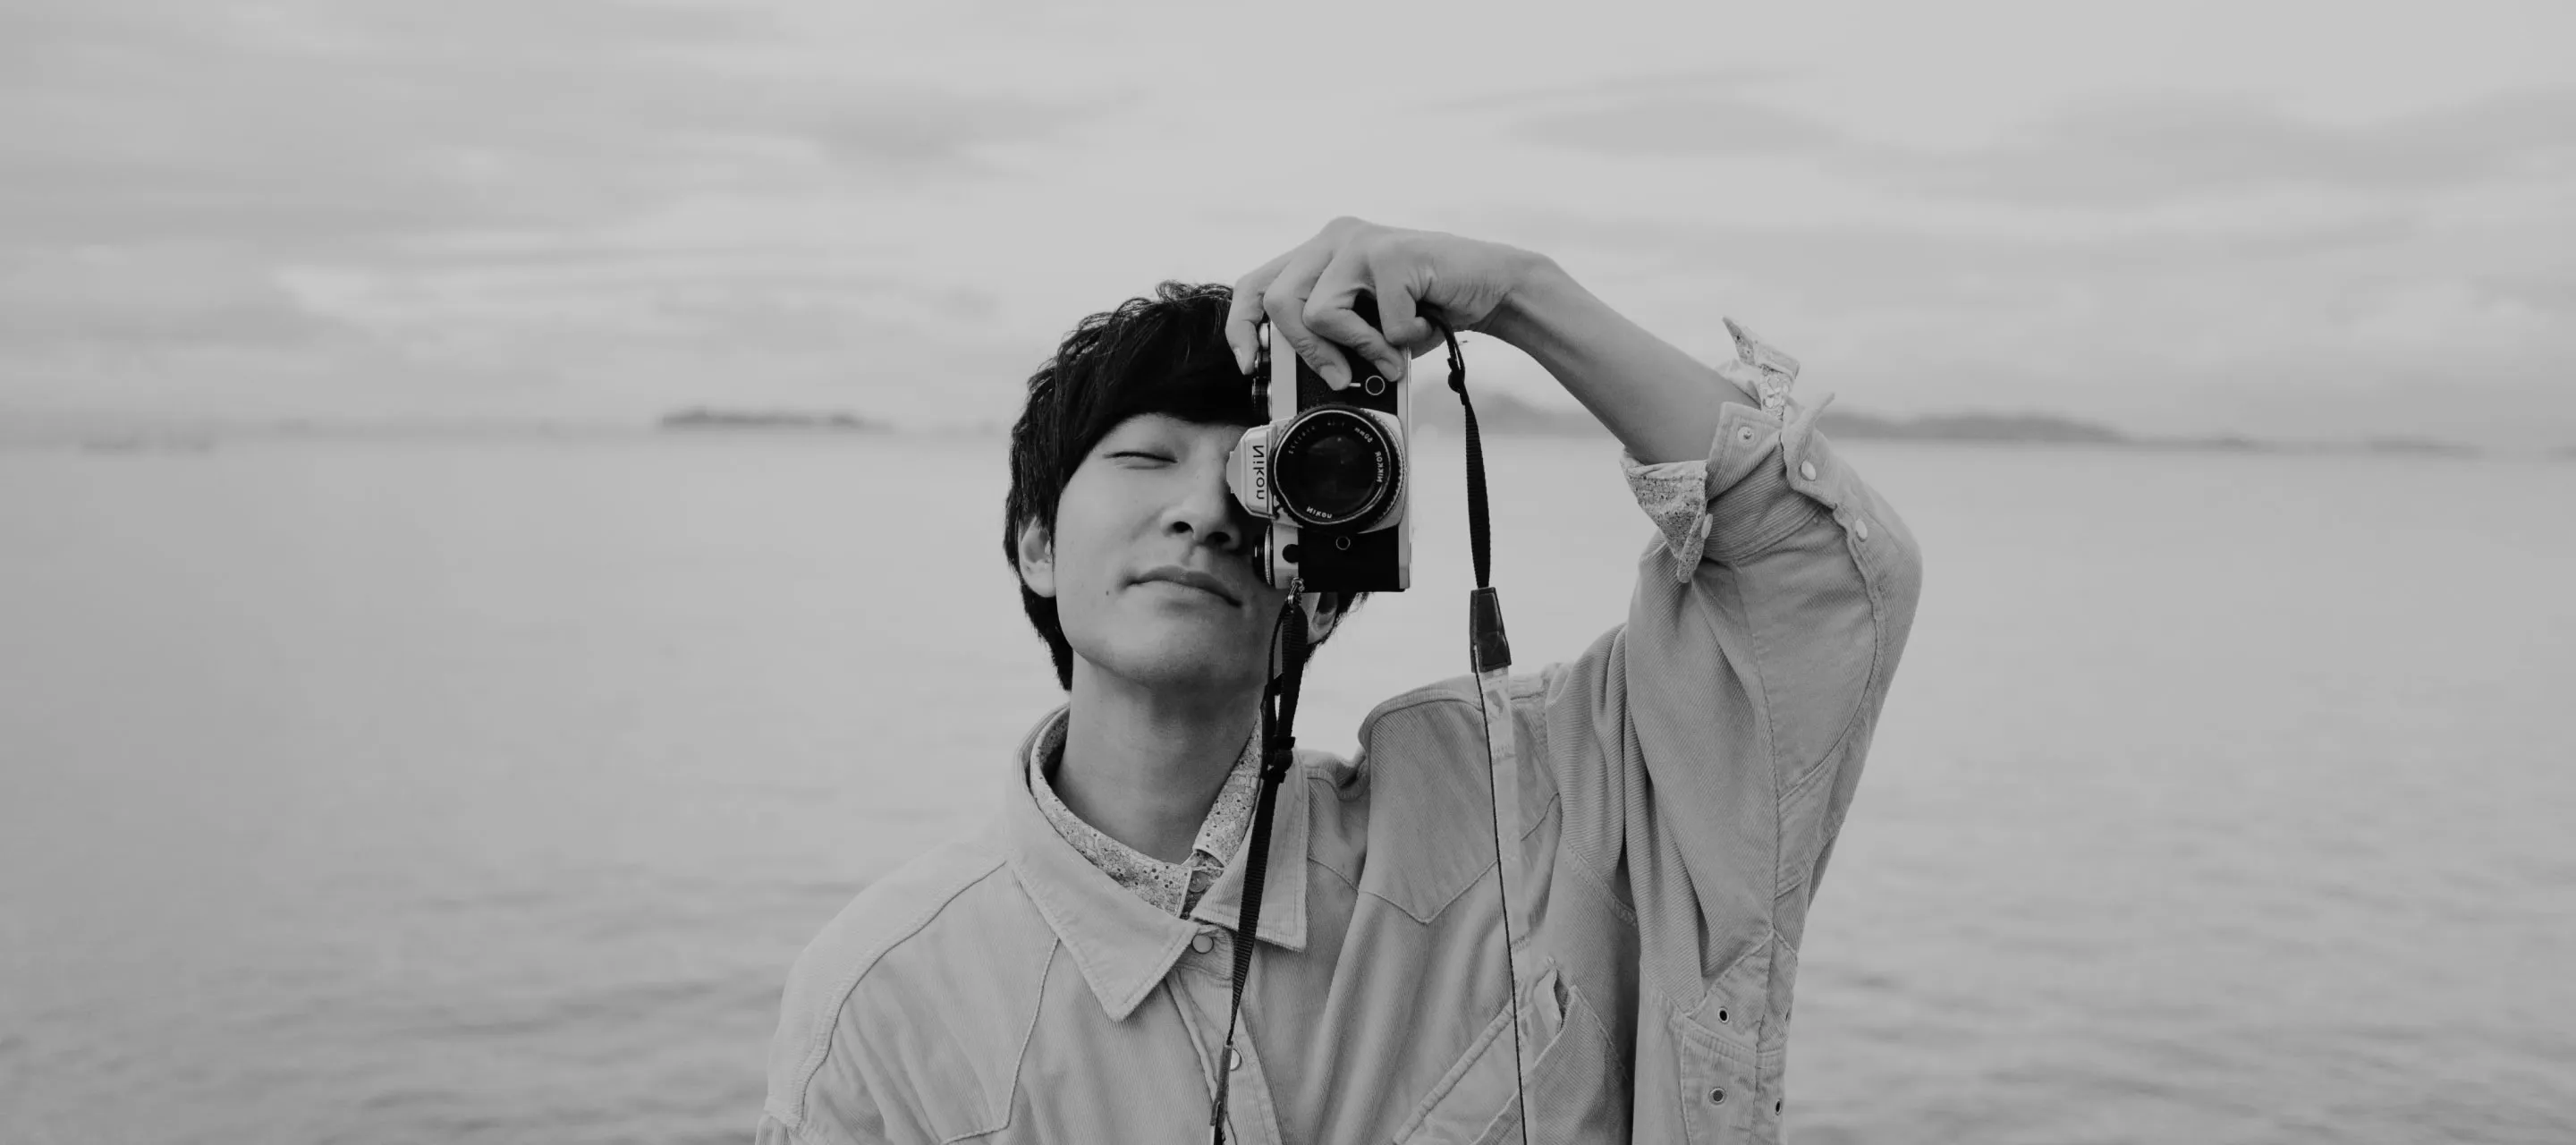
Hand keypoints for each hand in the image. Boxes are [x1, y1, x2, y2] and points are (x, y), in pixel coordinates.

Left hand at [1225, 217, 1538, 387]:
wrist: (1492, 288)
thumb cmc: (1426, 310)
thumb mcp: (1367, 330)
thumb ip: (1331, 341)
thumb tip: (1300, 382)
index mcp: (1319, 254)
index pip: (1255, 284)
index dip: (1241, 326)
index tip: (1249, 364)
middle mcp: (1333, 238)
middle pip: (1279, 302)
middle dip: (1307, 353)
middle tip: (1340, 375)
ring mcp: (1361, 240)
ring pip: (1319, 313)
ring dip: (1358, 349)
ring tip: (1391, 351)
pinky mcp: (1392, 253)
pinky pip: (1376, 323)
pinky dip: (1402, 341)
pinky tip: (1424, 323)